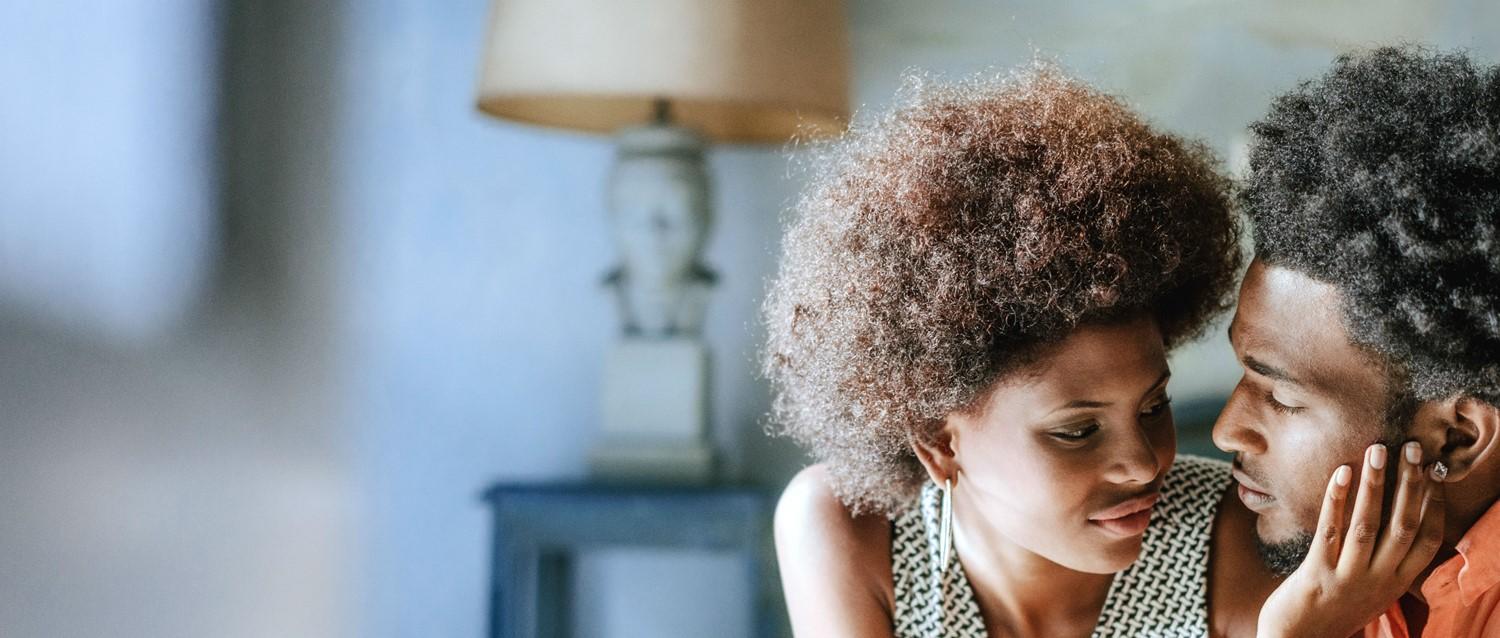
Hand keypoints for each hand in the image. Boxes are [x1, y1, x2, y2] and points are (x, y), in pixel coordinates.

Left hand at [1256, 441, 1445, 637]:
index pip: (1427, 538)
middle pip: (1403, 525)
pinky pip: (1330, 532)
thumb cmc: (1336, 606)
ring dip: (1374, 485)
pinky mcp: (1317, 575)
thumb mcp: (1373, 587)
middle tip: (1413, 448)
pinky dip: (1336, 501)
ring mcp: (1349, 578)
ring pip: (1368, 525)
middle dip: (1409, 484)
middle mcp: (1379, 580)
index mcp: (1397, 581)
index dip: (1432, 503)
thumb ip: (1387, 559)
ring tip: (1377, 450)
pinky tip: (1339, 473)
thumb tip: (1397, 515)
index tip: (1433, 471)